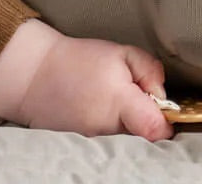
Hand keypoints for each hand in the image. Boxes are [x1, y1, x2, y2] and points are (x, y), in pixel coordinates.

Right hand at [0, 20, 172, 139]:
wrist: (35, 75)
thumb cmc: (78, 60)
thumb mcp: (119, 52)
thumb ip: (149, 69)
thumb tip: (162, 94)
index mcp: (119, 102)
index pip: (156, 129)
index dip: (166, 121)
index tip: (162, 108)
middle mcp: (107, 129)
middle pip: (144, 138)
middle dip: (145, 121)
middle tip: (134, 100)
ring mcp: (94, 144)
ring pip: (127, 142)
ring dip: (127, 126)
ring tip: (112, 104)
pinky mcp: (83, 149)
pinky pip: (109, 146)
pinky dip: (111, 132)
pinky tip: (99, 113)